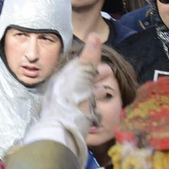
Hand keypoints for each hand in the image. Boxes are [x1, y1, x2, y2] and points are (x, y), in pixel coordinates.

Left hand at [20, 33, 102, 161]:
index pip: (77, 69)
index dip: (93, 66)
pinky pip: (79, 109)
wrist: (61, 133)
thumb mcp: (81, 75)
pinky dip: (90, 105)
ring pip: (79, 95)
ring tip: (105, 91)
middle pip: (78, 81)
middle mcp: (59, 92)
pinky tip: (97, 108)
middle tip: (108, 75)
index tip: (107, 68)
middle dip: (93, 77)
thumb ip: (89, 58)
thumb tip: (94, 34)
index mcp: (61, 80)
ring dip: (93, 90)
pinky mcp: (66, 121)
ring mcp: (62, 107)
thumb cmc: (71, 102)